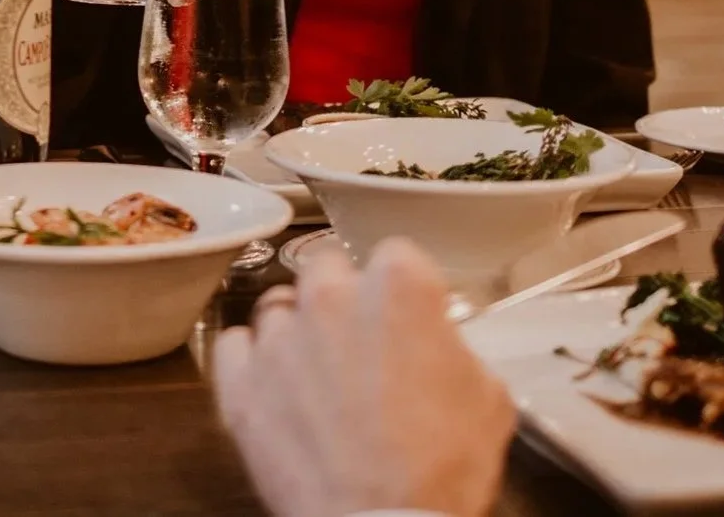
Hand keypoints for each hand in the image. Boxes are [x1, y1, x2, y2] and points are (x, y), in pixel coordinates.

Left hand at [212, 238, 514, 516]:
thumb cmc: (445, 468)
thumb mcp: (488, 400)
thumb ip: (455, 348)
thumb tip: (437, 343)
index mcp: (397, 285)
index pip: (398, 255)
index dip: (405, 289)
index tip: (410, 317)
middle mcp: (329, 294)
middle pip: (328, 268)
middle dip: (344, 297)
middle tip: (362, 344)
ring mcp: (277, 334)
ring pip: (279, 306)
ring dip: (297, 329)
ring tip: (317, 374)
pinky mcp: (240, 378)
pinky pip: (235, 345)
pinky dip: (252, 360)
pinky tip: (275, 385)